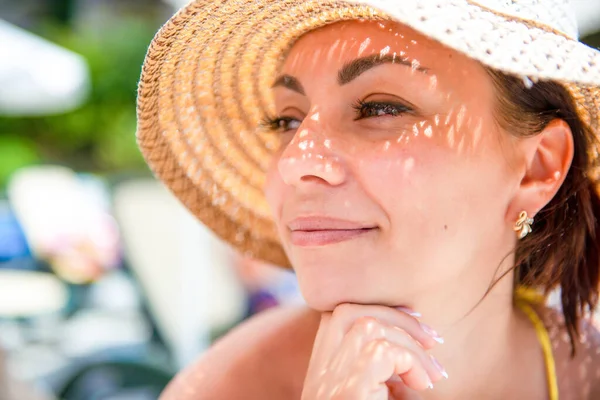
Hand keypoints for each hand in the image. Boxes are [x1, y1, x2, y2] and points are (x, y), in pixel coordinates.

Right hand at [301, 304, 446, 399]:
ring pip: (367, 326)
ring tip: (429, 375)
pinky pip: (379, 352)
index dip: (377, 310)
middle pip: (347, 312)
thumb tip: (421, 358)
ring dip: (409, 342)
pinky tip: (421, 385)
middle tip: (432, 342)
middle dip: (395, 317)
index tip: (415, 325)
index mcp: (323, 376)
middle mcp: (319, 376)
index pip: (337, 318)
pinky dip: (409, 360)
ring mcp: (329, 385)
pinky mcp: (347, 394)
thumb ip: (388, 381)